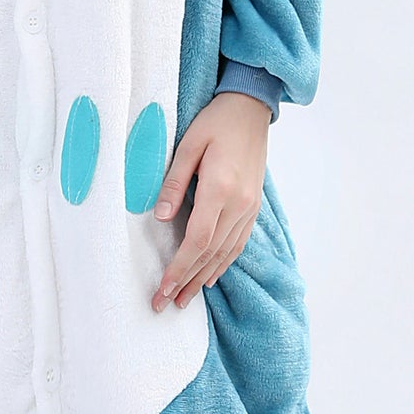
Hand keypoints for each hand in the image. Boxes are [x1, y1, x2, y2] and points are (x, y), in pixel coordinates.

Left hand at [151, 91, 268, 310]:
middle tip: (165, 305)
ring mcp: (250, 207)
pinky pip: (238, 243)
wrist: (251, 108)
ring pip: (225, 253)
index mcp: (220, 188)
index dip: (179, 268)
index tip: (163, 288)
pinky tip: (210, 277)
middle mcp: (239, 204)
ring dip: (203, 279)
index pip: (197, 239)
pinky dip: (223, 263)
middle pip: (210, 254)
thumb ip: (173, 182)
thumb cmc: (216, 121)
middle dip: (186, 282)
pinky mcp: (253, 207)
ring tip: (184, 300)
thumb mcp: (188, 144)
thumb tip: (160, 218)